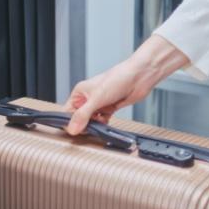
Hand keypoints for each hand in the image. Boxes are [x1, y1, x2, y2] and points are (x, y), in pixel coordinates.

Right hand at [64, 35, 188, 134]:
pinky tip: (105, 126)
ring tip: (97, 128)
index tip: (74, 131)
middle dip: (83, 126)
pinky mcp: (109, 108)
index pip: (68, 111)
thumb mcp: (97, 99)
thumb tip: (72, 128)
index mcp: (80, 92)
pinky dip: (103, 125)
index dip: (69, 122)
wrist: (140, 77)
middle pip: (79, 118)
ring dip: (93, 126)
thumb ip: (83, 115)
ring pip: (91, 121)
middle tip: (88, 130)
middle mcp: (88, 98)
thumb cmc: (118, 78)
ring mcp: (99, 104)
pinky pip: (102, 121)